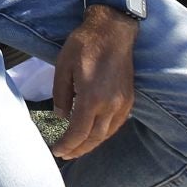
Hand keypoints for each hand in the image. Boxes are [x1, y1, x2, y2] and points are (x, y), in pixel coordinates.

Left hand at [50, 9, 137, 158]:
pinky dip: (104, 133)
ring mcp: (123, 103)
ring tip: (77, 148)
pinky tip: (94, 133)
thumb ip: (61, 94)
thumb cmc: (84, 45)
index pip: (78, 131)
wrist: (113, 31)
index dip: (67, 144)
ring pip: (107, 133)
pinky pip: (116, 124)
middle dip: (78, 149)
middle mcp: (110, 105)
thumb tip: (61, 116)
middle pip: (94, 138)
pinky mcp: (129, 99)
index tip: (56, 150)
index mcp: (92, 97)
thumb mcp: (63, 66)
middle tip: (65, 154)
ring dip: (91, 144)